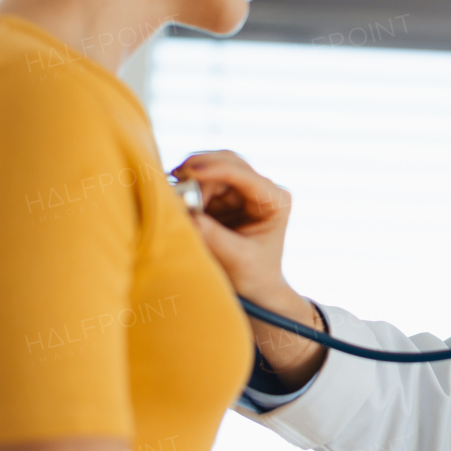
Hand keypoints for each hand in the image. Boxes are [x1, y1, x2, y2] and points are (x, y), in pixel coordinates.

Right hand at [170, 150, 291, 305]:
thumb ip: (213, 236)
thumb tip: (187, 215)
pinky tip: (176, 196)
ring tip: (175, 197)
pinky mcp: (225, 196)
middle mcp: (262, 189)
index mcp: (277, 201)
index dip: (216, 170)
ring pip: (212, 168)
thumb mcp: (237, 259)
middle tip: (174, 180)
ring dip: (191, 179)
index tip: (189, 173)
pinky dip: (188, 186)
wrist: (255, 288)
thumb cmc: (254, 275)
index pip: (245, 176)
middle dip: (199, 169)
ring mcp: (243, 190)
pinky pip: (202, 181)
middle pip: (228, 162)